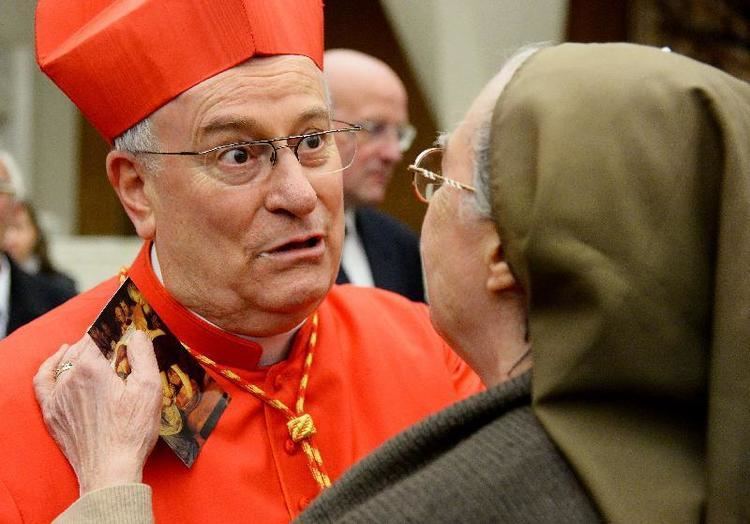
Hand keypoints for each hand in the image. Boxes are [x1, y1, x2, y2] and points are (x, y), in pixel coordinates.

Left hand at [34, 330, 161, 494]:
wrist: (110, 470)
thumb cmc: (132, 431)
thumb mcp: (149, 388)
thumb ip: (143, 355)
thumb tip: (137, 334)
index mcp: (92, 367)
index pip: (98, 336)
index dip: (112, 332)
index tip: (125, 333)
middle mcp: (69, 378)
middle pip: (81, 347)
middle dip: (98, 342)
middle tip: (118, 345)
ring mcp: (58, 396)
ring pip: (65, 362)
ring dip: (79, 351)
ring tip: (95, 348)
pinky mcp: (52, 413)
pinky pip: (43, 381)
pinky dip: (49, 366)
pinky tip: (58, 358)